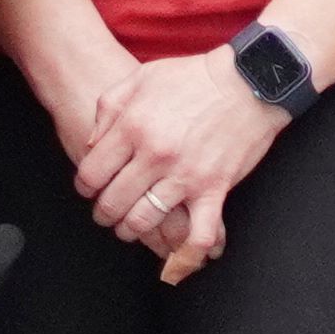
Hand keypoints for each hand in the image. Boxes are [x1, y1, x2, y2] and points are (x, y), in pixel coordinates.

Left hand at [70, 50, 290, 284]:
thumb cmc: (195, 77)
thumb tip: (92, 143)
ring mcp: (184, 175)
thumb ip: (109, 107)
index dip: (85, 186)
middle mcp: (154, 155)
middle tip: (107, 212)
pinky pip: (198, 232)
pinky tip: (177, 257)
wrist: (248, 81)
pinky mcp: (213, 188)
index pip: (92, 173)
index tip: (90, 189)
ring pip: (143, 221)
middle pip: (113, 202)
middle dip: (104, 213)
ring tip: (130, 227)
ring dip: (131, 230)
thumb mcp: (142, 77)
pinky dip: (187, 252)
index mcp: (133, 127)